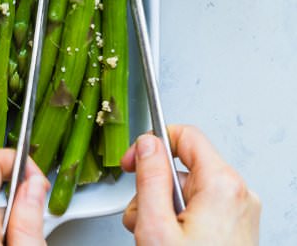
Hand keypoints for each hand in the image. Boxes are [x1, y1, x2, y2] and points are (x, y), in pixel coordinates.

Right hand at [121, 125, 260, 245]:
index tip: (132, 160)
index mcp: (222, 185)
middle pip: (183, 165)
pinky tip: (169, 240)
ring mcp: (239, 212)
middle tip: (142, 214)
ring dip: (162, 207)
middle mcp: (237, 194)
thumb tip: (146, 143)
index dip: (152, 142)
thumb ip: (149, 176)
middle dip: (153, 186)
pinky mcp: (235, 228)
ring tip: (155, 236)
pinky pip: (200, 207)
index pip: (185, 135)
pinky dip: (178, 219)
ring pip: (187, 189)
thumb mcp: (156, 226)